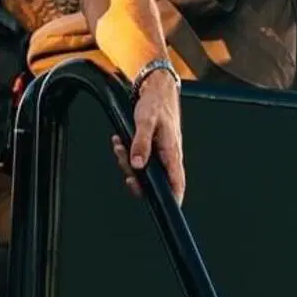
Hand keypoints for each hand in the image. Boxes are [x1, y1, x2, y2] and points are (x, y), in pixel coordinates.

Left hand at [110, 67, 185, 203]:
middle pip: (154, 180)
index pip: (177, 183)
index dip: (173, 199)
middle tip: (123, 160)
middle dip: (135, 175)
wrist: (156, 87)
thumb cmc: (156, 103)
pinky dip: (127, 153)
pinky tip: (120, 142)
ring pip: (144, 169)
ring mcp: (160, 152)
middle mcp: (168, 155)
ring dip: (127, 161)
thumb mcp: (145, 122)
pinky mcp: (152, 147)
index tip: (164, 208)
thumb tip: (137, 165)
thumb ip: (141, 143)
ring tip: (119, 145)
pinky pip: (139, 158)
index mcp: (172, 152)